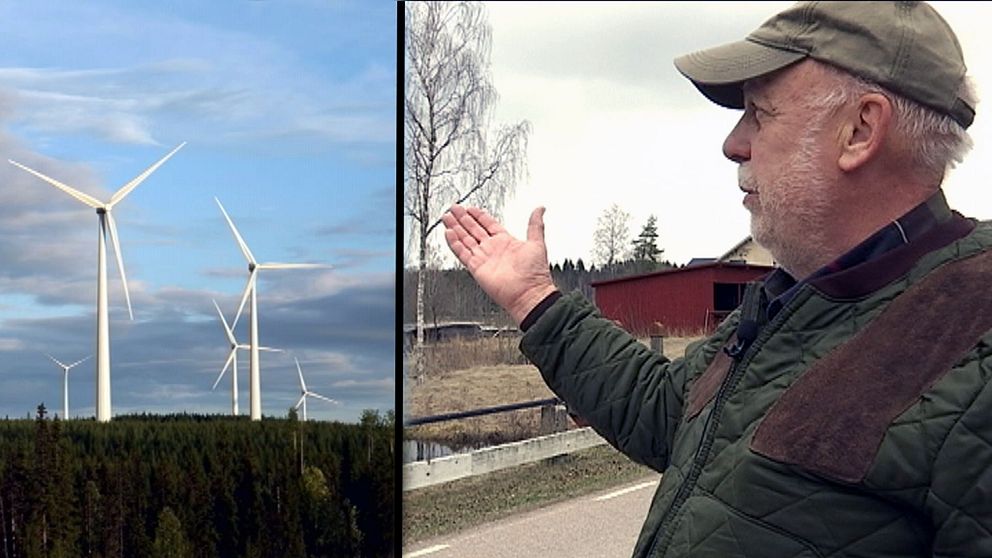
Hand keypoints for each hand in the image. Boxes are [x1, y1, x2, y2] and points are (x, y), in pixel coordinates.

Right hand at [442, 205, 557, 325]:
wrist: (528, 294)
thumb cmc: (535, 273)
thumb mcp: (537, 243)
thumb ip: (535, 225)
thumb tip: (540, 209)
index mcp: (506, 242)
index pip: (488, 224)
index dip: (478, 215)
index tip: (470, 208)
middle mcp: (493, 249)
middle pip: (473, 230)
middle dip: (463, 218)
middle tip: (454, 209)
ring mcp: (483, 258)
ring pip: (465, 239)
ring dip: (455, 228)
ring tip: (447, 218)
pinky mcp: (476, 267)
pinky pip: (462, 253)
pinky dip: (454, 243)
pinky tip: (448, 233)